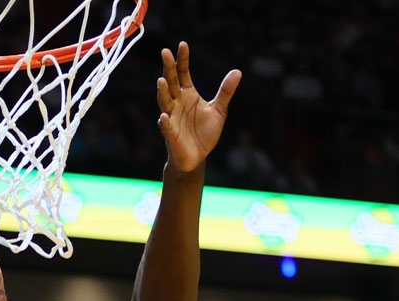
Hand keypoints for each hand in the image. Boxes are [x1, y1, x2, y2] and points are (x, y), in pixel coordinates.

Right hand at [156, 42, 241, 172]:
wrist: (197, 157)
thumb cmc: (205, 132)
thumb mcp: (219, 110)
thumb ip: (225, 92)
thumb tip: (238, 71)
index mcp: (188, 94)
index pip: (183, 73)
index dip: (183, 59)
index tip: (183, 44)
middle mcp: (177, 103)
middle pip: (171, 82)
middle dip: (168, 68)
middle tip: (165, 52)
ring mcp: (172, 118)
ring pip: (165, 102)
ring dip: (162, 92)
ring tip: (160, 80)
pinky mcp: (171, 135)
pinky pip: (166, 127)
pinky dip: (165, 122)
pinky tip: (164, 116)